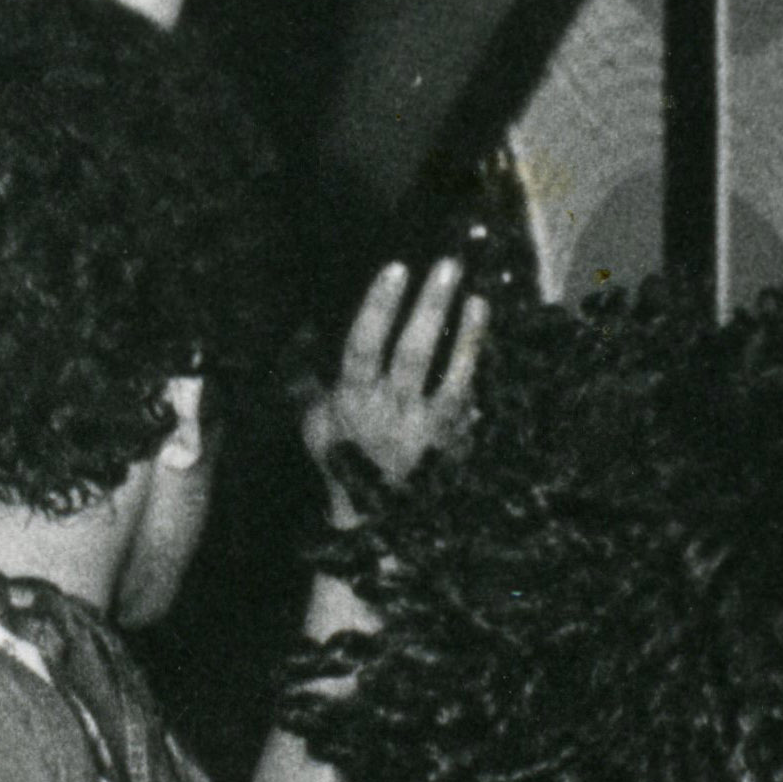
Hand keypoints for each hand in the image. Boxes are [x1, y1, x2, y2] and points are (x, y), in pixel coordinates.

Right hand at [303, 261, 487, 502]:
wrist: (376, 516)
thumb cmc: (343, 458)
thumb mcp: (313, 421)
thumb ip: (304, 377)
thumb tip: (300, 327)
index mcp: (349, 401)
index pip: (362, 348)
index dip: (378, 308)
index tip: (395, 269)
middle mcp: (387, 411)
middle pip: (410, 354)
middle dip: (427, 308)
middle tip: (445, 265)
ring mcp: (422, 424)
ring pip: (444, 372)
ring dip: (462, 331)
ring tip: (473, 290)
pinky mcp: (449, 434)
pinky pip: (465, 389)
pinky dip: (473, 354)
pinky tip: (481, 319)